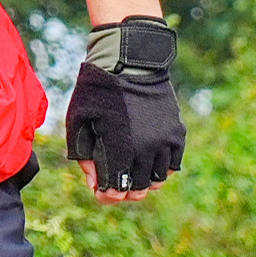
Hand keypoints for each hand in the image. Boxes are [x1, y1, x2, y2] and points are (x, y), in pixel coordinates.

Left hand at [65, 18, 184, 200]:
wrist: (129, 61)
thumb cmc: (97, 91)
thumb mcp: (79, 122)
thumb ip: (84, 156)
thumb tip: (95, 185)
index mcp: (118, 148)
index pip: (115, 191)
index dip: (106, 195)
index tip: (100, 190)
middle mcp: (144, 149)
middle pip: (138, 190)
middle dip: (124, 192)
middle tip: (115, 183)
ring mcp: (163, 141)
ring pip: (157, 180)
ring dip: (143, 182)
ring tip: (131, 172)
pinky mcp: (176, 133)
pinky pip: (173, 165)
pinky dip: (161, 169)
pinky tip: (148, 162)